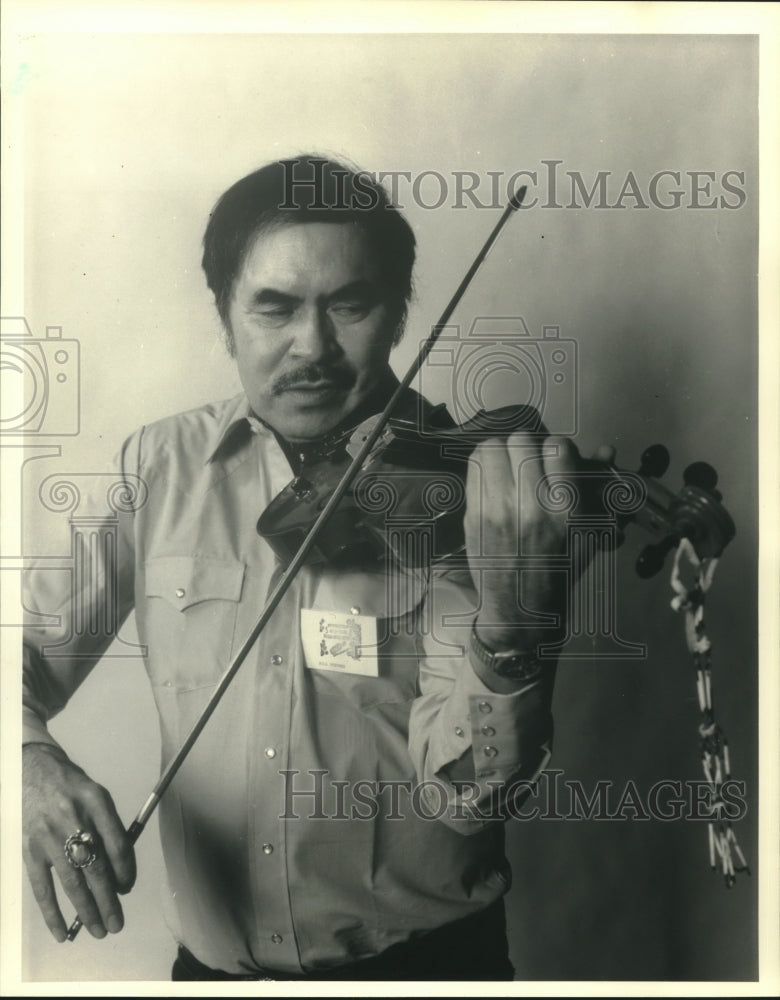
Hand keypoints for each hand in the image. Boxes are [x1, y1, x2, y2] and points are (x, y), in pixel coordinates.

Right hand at [23, 743, 135, 940]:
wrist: (33, 771)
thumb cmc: (72, 788)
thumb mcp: (97, 796)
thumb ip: (110, 828)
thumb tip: (121, 871)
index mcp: (97, 802)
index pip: (118, 844)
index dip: (126, 871)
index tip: (128, 888)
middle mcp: (73, 818)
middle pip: (97, 868)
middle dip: (110, 900)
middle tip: (118, 923)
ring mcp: (49, 836)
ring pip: (72, 882)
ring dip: (87, 910)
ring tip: (100, 929)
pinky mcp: (30, 850)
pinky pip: (42, 888)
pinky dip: (53, 913)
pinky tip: (63, 931)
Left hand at [464, 432, 615, 651]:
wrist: (522, 609)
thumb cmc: (562, 570)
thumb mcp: (590, 534)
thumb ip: (600, 490)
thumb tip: (606, 451)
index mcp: (566, 510)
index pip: (558, 447)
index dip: (558, 449)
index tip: (557, 461)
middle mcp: (530, 505)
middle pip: (522, 441)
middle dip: (529, 447)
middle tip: (531, 463)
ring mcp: (496, 509)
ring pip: (492, 447)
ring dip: (503, 452)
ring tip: (509, 466)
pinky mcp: (473, 515)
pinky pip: (474, 468)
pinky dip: (484, 465)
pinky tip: (493, 479)